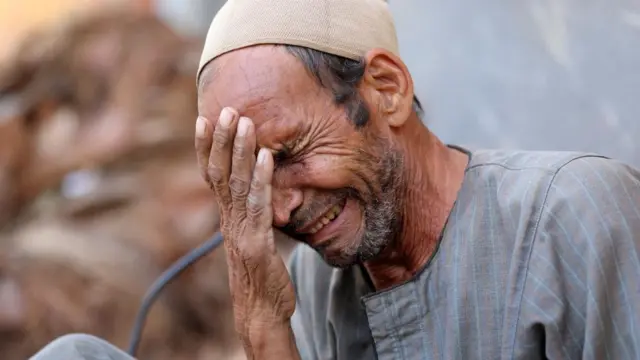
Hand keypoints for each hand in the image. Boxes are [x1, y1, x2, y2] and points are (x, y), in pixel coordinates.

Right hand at [195, 108, 295, 337]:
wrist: (260, 311)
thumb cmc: (259, 274)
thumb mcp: (251, 238)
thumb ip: (248, 214)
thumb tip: (253, 191)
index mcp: (226, 217)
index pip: (210, 176)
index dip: (205, 148)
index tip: (204, 118)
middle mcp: (228, 220)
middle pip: (220, 173)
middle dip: (222, 140)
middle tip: (227, 109)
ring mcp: (240, 231)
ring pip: (237, 184)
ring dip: (241, 151)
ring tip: (245, 122)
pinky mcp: (256, 244)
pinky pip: (259, 206)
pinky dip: (262, 179)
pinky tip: (267, 157)